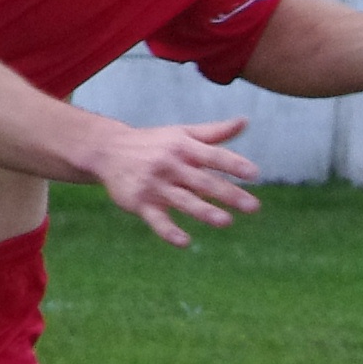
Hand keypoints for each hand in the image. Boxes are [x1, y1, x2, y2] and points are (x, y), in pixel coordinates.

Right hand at [82, 116, 259, 246]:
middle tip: (253, 207)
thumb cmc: (154, 143)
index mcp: (184, 147)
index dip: (234, 164)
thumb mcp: (182, 133)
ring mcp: (155, 185)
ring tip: (226, 222)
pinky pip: (156, 220)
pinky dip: (169, 232)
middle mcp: (171, 165)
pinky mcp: (140, 203)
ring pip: (183, 200)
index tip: (254, 174)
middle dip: (229, 194)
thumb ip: (215, 132)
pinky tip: (185, 242)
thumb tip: (245, 121)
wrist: (108, 150)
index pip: (214, 156)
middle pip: (204, 181)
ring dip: (204, 211)